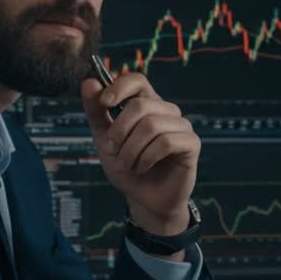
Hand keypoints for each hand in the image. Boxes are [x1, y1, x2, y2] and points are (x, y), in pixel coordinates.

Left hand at [81, 75, 197, 236]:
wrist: (143, 199)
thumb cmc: (127, 167)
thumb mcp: (104, 140)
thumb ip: (96, 112)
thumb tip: (89, 82)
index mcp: (147, 104)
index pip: (137, 80)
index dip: (120, 86)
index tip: (105, 103)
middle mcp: (166, 111)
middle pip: (140, 105)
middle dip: (120, 131)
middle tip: (112, 150)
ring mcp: (181, 126)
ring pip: (152, 125)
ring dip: (131, 149)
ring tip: (128, 164)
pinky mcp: (191, 143)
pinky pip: (166, 142)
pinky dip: (147, 157)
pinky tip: (143, 167)